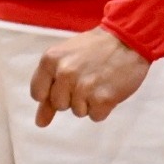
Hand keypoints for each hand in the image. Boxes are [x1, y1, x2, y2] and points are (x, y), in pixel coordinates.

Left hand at [29, 27, 150, 125]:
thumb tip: (39, 122)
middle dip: (71, 97)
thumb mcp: (64, 57)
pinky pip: (96, 116)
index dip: (50, 93)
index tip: (63, 87)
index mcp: (49, 61)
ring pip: (78, 112)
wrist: (126, 41)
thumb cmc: (94, 48)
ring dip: (89, 103)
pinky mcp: (102, 99)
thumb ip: (48, 86)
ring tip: (99, 83)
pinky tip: (108, 90)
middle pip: (59, 105)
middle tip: (86, 80)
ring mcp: (83, 87)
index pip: (37, 93)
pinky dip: (103, 108)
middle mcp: (64, 74)